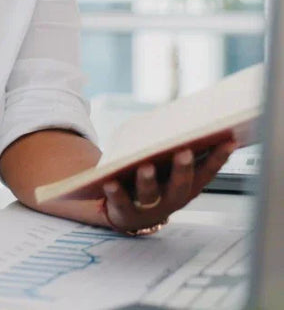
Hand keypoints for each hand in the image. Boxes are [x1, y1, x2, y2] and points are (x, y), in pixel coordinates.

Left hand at [102, 139, 236, 233]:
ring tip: (146, 166)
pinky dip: (116, 192)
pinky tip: (109, 182)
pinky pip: (120, 202)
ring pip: (150, 194)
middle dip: (183, 169)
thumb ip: (180, 153)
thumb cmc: (156, 183)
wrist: (130, 214)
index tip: (228, 141)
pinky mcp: (124, 210)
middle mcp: (171, 199)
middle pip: (180, 186)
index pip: (206, 173)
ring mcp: (149, 207)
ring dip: (149, 181)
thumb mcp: (170, 170)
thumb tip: (191, 123)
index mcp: (187, 187)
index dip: (218, 158)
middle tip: (184, 152)